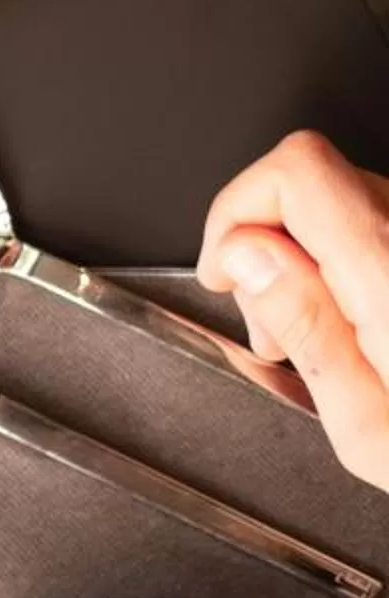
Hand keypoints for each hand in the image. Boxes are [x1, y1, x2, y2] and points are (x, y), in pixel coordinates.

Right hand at [198, 132, 388, 491]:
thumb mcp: (367, 427)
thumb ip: (304, 327)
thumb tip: (246, 256)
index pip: (296, 170)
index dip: (237, 210)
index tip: (225, 273)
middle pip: (315, 178)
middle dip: (265, 242)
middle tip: (275, 328)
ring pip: (348, 202)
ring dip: (310, 257)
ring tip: (326, 340)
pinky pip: (382, 231)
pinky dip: (353, 267)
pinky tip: (364, 330)